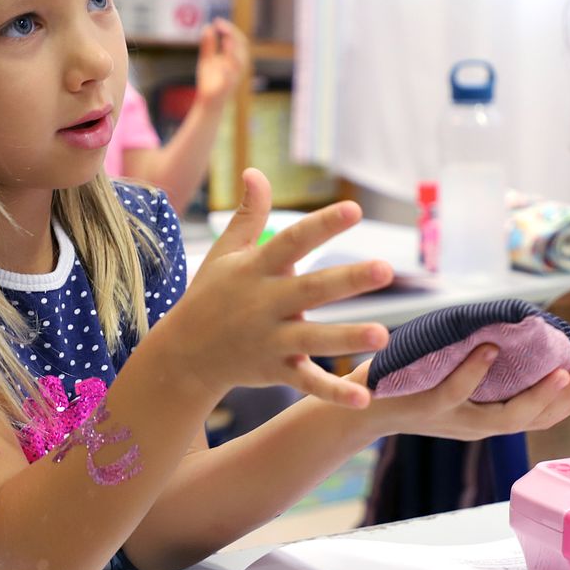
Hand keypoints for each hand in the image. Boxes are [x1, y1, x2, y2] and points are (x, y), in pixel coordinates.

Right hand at [151, 168, 390, 407]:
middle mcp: (265, 303)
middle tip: (386, 269)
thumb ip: (247, 214)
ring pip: (313, 339)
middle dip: (347, 280)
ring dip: (346, 337)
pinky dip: (333, 392)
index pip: (293, 241)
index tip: (355, 209)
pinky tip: (364, 397)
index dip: (323, 225)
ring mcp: (270, 339)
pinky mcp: (275, 370)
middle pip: (311, 289)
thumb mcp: (225, 253)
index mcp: (256, 269)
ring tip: (384, 335)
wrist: (183, 354)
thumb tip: (254, 172)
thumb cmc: (211, 295)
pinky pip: (307, 382)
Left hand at [195, 19, 250, 105]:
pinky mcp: (227, 89)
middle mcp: (237, 67)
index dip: (230, 29)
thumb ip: (208, 45)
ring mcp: (234, 78)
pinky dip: (227, 71)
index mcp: (234, 59)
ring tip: (226, 39)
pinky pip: (230, 80)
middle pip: (242, 47)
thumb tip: (208, 27)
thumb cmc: (209, 81)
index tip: (217, 20)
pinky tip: (221, 64)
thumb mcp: (207, 60)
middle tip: (220, 24)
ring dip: (233, 51)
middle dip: (233, 34)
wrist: (207, 103)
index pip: (238, 40)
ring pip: (239, 63)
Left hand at [349, 348, 569, 441]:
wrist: (357, 406)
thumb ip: (485, 363)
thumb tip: (517, 328)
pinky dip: (474, 372)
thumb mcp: (454, 374)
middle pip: (529, 420)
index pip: (537, 416)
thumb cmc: (409, 383)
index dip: (568, 402)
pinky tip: (490, 349)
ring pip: (500, 417)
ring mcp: (450, 419)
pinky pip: (453, 392)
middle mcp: (473, 425)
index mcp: (484, 417)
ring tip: (561, 371)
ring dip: (534, 394)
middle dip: (565, 400)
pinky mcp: (423, 408)